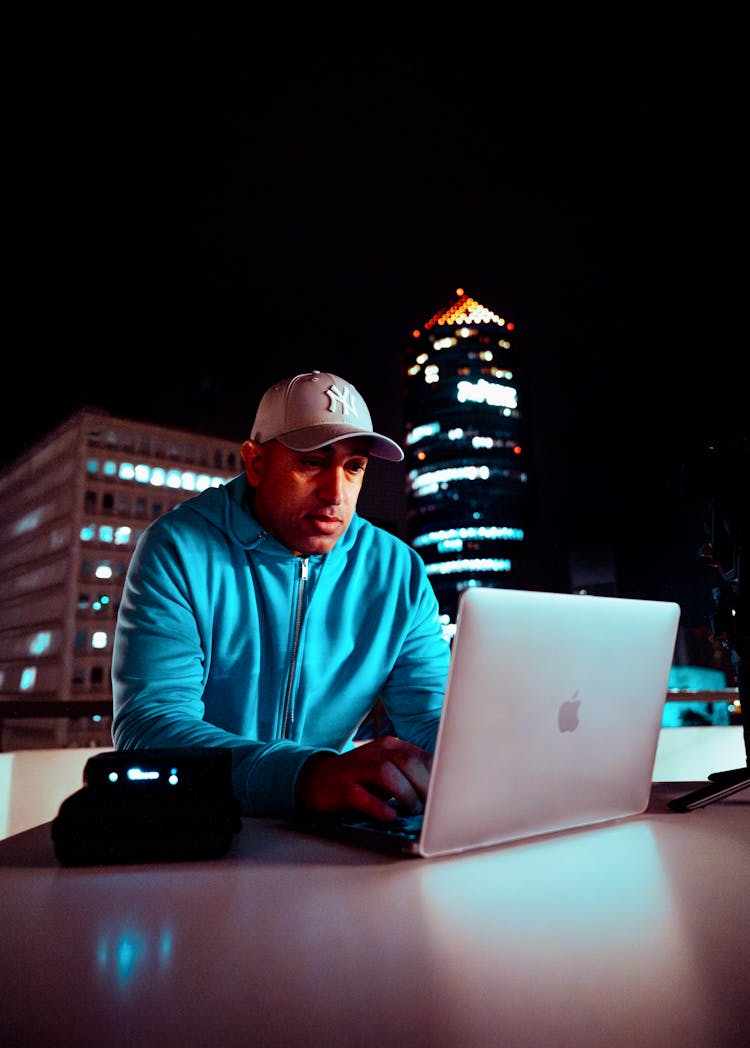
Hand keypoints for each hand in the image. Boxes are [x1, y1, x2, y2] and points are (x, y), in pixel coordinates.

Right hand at [295, 736, 432, 820]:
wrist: (318, 779)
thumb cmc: (361, 778)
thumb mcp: (388, 768)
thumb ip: (411, 774)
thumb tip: (442, 791)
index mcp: (391, 745)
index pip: (421, 757)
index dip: (436, 777)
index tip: (446, 795)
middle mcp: (375, 751)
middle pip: (407, 763)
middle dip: (424, 787)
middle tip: (431, 808)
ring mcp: (357, 768)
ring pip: (387, 774)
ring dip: (405, 795)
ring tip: (411, 812)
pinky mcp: (342, 787)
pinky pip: (363, 795)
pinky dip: (379, 807)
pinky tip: (390, 815)